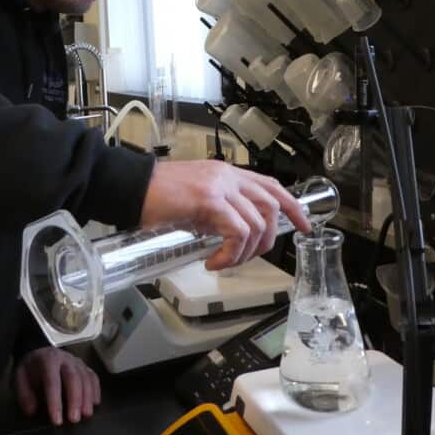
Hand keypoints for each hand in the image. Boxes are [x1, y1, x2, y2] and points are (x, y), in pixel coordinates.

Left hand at [13, 347, 100, 425]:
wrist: (39, 353)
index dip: (55, 401)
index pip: (52, 381)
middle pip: (73, 377)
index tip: (56, 420)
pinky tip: (96, 403)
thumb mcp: (19, 378)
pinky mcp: (84, 366)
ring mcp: (77, 361)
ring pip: (85, 377)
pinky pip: (93, 376)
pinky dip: (96, 389)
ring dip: (87, 397)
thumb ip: (24, 394)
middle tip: (74, 419)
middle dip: (75, 399)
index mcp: (47, 360)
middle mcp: (65, 358)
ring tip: (86, 414)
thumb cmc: (30, 369)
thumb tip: (32, 411)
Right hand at [141, 160, 309, 270]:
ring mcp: (220, 186)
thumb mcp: (195, 199)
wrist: (130, 187)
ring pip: (257, 223)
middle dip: (270, 238)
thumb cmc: (155, 196)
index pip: (271, 185)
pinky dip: (231, 253)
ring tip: (225, 261)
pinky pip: (237, 232)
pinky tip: (215, 261)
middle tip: (252, 257)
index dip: (292, 206)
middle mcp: (228, 176)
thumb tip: (232, 235)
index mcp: (227, 173)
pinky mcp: (209, 200)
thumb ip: (217, 210)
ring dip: (246, 252)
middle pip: (272, 205)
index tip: (304, 226)